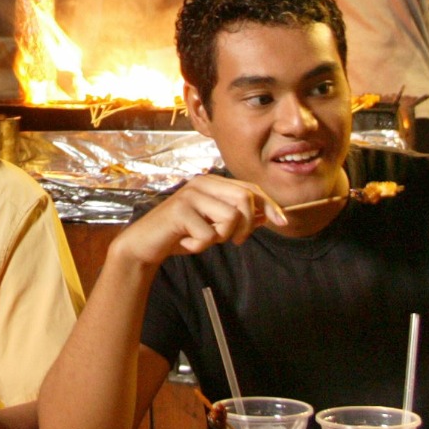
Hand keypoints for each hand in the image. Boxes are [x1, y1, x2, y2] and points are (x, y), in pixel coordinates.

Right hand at [118, 173, 287, 269]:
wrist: (146, 244)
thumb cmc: (181, 234)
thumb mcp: (213, 226)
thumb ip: (237, 219)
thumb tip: (266, 216)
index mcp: (211, 182)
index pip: (249, 187)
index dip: (269, 204)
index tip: (283, 221)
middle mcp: (202, 183)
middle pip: (245, 199)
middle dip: (246, 225)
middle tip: (235, 241)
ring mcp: (190, 195)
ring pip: (230, 217)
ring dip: (220, 237)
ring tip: (202, 239)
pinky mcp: (180, 211)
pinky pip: (209, 234)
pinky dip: (201, 246)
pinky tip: (187, 243)